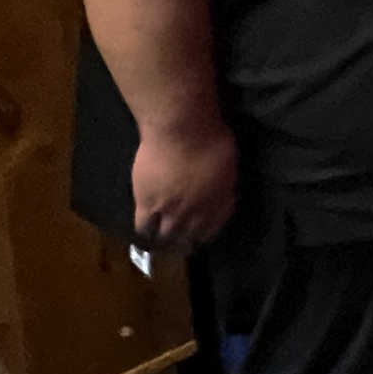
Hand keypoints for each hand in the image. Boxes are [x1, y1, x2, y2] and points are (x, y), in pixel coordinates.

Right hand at [131, 120, 237, 251]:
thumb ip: (223, 181)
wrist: (183, 129)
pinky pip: (144, 226)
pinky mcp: (146, 203)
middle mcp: (198, 211)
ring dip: (165, 240)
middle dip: (186, 241)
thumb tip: (220, 188)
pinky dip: (144, 231)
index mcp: (220, 200)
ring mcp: (171, 210)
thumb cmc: (212, 137)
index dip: (208, 231)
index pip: (215, 225)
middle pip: (191, 236)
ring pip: (167, 235)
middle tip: (181, 243)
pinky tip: (143, 232)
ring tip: (162, 241)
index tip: (202, 232)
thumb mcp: (229, 162)